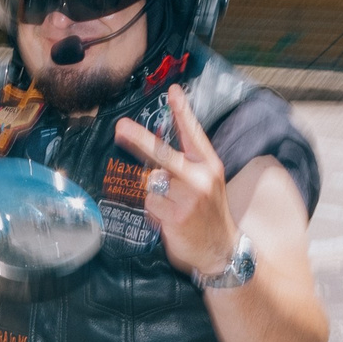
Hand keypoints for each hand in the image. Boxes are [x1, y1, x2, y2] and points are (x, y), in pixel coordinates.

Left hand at [114, 84, 238, 279]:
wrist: (222, 251)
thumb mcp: (207, 183)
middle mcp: (200, 178)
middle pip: (163, 154)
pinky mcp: (175, 216)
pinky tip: (166, 219)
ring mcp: (188, 197)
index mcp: (209, 164)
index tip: (173, 91)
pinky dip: (152, 211)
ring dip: (152, 194)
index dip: (182, 111)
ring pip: (151, 184)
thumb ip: (185, 166)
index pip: (193, 133)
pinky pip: (149, 205)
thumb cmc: (208, 214)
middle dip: (139, 139)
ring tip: (169, 206)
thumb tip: (150, 154)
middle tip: (121, 128)